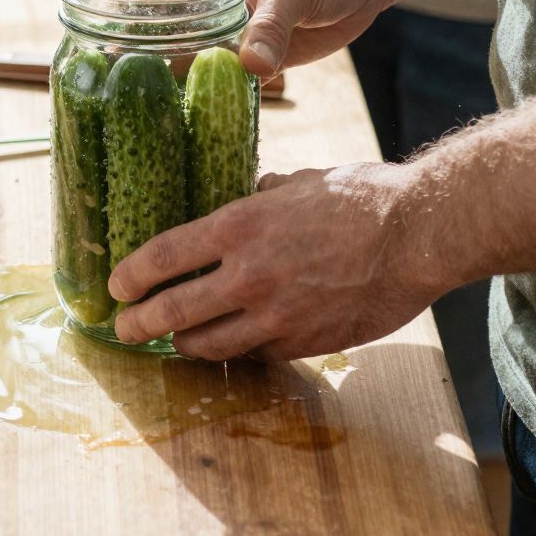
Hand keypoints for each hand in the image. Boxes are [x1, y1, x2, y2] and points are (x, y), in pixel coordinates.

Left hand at [109, 161, 437, 358]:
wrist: (419, 234)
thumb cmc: (363, 197)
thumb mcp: (298, 182)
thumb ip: (262, 196)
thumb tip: (247, 192)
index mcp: (240, 226)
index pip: (164, 256)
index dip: (131, 274)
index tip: (116, 284)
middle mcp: (249, 275)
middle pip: (173, 311)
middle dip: (139, 322)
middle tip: (124, 327)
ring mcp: (276, 316)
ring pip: (208, 345)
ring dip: (182, 345)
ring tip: (171, 342)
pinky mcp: (304, 342)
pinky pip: (255, 353)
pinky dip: (237, 350)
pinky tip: (229, 345)